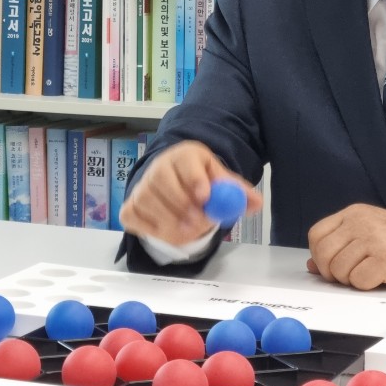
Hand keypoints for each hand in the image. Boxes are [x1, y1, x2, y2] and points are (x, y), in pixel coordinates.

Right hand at [119, 140, 263, 246]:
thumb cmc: (202, 183)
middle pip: (163, 182)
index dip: (195, 179)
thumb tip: (256, 203)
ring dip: (170, 221)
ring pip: (149, 203)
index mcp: (186, 155)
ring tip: (191, 230)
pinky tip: (169, 230)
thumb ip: (239, 193)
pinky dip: (152, 228)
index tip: (205, 198)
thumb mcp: (222, 183)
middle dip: (182, 205)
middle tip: (199, 223)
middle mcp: (159, 166)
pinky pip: (135, 218)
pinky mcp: (129, 205)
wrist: (176, 185)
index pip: (187, 162)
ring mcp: (141, 186)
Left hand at [305, 205, 385, 289]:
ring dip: (350, 280)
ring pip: (339, 270)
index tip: (332, 265)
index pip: (316, 235)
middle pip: (323, 254)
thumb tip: (312, 265)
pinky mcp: (385, 259)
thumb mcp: (369, 233)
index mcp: (353, 214)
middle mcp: (360, 223)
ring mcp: (372, 240)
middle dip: (332, 272)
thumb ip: (340, 245)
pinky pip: (358, 280)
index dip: (319, 255)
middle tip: (350, 275)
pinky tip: (378, 278)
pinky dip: (365, 285)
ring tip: (368, 274)